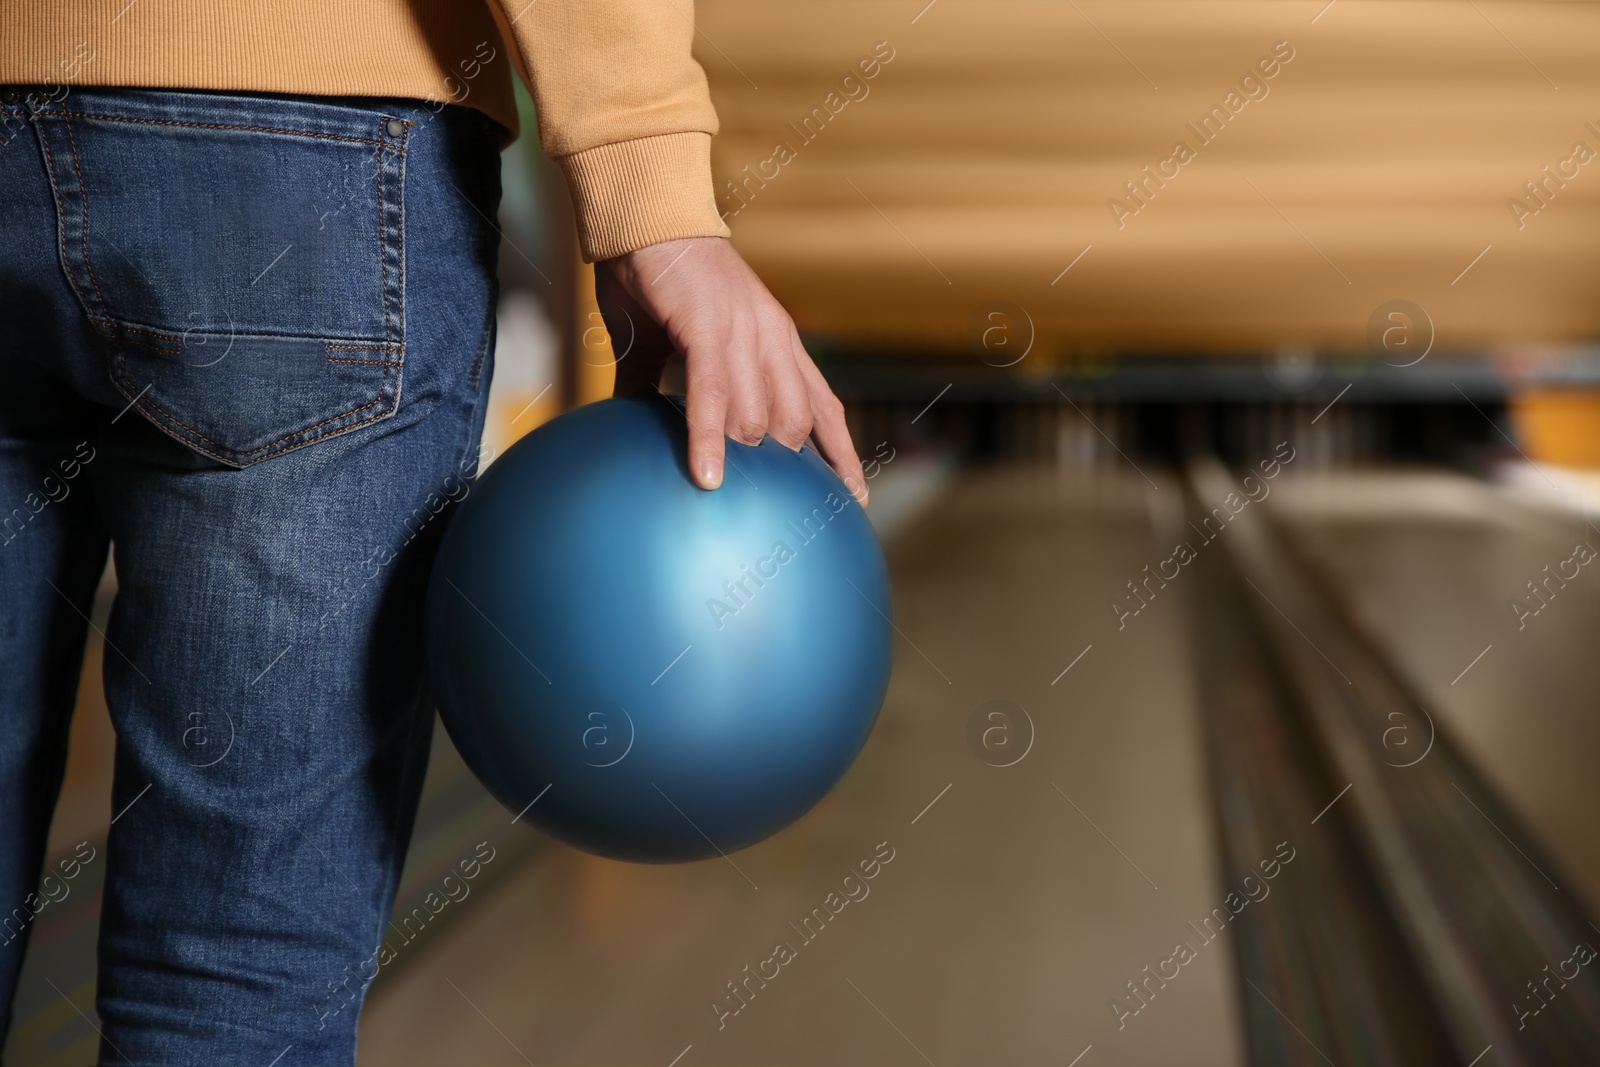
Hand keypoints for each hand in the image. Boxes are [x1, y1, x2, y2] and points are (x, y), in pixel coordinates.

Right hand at [596, 237, 867, 503]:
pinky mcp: (709, 328)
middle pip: (795, 426)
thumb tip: (635, 423)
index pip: (825, 408)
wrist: (642, 213)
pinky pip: (714, 398)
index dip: (841, 456)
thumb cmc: (651, 275)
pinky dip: (709, 440)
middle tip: (754, 496)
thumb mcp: (669, 339)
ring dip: (739, 456)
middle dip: (778, 466)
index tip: (853, 499)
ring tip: (715, 482)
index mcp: (776, 340)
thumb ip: (660, 383)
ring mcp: (746, 333)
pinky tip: (706, 478)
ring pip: (761, 419)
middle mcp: (773, 339)